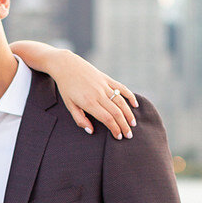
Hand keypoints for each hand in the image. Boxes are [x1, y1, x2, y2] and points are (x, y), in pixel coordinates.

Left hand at [11, 42, 137, 137]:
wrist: (66, 65)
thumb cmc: (66, 87)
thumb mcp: (69, 105)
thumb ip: (80, 119)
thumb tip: (91, 131)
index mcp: (88, 102)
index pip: (107, 119)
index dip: (115, 129)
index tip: (118, 137)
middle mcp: (98, 94)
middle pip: (116, 112)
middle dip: (124, 125)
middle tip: (129, 135)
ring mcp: (104, 85)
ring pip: (121, 101)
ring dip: (129, 114)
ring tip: (133, 124)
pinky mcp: (106, 78)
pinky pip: (121, 87)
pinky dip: (130, 96)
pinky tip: (135, 104)